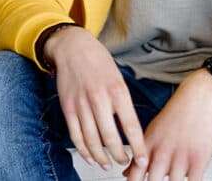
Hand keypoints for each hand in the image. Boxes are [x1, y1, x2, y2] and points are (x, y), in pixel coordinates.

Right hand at [46, 26, 146, 170]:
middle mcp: (99, 99)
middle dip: (120, 156)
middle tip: (126, 163)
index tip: (143, 160)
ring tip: (109, 165)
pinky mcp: (67, 107)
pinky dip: (83, 150)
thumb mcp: (118, 78)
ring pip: (92, 141)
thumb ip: (123, 103)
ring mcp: (81, 104)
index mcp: (117, 91)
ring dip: (102, 158)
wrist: (72, 47)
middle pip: (111, 138)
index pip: (131, 127)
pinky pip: (76, 135)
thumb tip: (131, 130)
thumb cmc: (98, 62)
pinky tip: (91, 157)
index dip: (138, 147)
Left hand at [122, 70, 211, 180]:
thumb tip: (126, 175)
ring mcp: (181, 156)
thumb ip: (139, 156)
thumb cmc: (173, 119)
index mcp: (148, 147)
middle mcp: (163, 152)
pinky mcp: (199, 159)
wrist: (195, 101)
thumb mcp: (151, 134)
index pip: (135, 173)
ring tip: (172, 180)